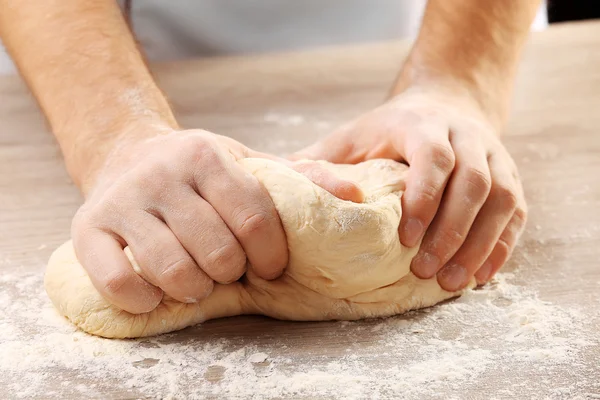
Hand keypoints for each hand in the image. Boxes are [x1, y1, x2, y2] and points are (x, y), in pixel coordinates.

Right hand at [72, 129, 362, 313]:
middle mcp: (162, 174)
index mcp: (206, 155)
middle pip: (217, 251)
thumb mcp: (247, 163)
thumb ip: (298, 178)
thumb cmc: (199, 170)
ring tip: (199, 280)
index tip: (271, 266)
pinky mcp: (88, 229)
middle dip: (233, 272)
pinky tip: (157, 292)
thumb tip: (353, 194)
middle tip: (229, 268)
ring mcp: (122, 202)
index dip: (272, 254)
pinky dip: (144, 300)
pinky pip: (119, 283)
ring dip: (195, 288)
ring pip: (172, 270)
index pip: (255, 217)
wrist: (127, 153)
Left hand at [292, 87, 526, 290]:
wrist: (445, 103)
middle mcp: (466, 136)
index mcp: (423, 124)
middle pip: (473, 182)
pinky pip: (515, 213)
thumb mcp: (352, 135)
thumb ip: (320, 159)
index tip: (404, 238)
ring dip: (478, 245)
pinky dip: (501, 246)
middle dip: (452, 231)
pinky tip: (480, 276)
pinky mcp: (509, 178)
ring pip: (501, 199)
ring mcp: (494, 156)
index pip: (434, 157)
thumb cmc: (388, 128)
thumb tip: (276, 187)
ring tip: (453, 283)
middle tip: (425, 272)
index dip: (424, 197)